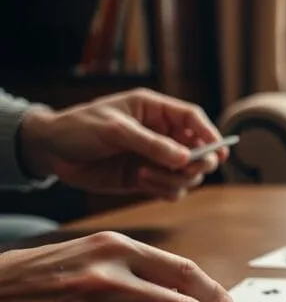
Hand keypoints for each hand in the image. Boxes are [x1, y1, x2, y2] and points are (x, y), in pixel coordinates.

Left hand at [18, 88, 229, 200]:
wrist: (51, 152)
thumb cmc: (79, 128)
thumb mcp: (115, 130)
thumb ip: (151, 144)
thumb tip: (184, 158)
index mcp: (155, 111)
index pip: (193, 118)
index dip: (209, 133)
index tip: (218, 151)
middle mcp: (161, 134)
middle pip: (198, 150)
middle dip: (196, 163)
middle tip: (184, 170)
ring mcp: (155, 157)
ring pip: (188, 174)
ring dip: (174, 179)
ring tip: (146, 175)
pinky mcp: (147, 178)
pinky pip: (172, 189)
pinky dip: (164, 190)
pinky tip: (142, 182)